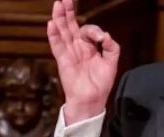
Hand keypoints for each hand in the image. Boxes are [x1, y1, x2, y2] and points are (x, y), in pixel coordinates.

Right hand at [48, 0, 119, 123]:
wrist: (91, 100)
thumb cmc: (101, 84)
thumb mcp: (112, 63)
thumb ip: (111, 47)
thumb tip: (105, 35)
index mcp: (88, 47)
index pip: (87, 30)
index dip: (93, 30)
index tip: (100, 38)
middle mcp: (77, 47)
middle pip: (70, 26)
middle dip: (68, 12)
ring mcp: (69, 53)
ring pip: (62, 32)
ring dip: (59, 18)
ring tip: (58, 4)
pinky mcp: (63, 61)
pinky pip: (57, 46)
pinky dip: (54, 35)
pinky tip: (51, 23)